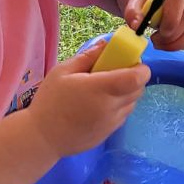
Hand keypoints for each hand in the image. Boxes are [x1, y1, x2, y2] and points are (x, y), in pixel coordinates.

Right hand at [28, 42, 149, 157]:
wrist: (42, 138)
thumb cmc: (49, 101)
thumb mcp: (62, 72)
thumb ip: (87, 57)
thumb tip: (106, 45)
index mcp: (99, 88)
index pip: (136, 78)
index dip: (141, 68)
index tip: (131, 62)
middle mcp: (111, 107)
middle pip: (139, 89)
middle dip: (134, 78)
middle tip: (117, 72)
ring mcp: (112, 122)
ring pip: (132, 102)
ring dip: (127, 92)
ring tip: (106, 89)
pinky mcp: (109, 133)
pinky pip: (123, 114)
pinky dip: (119, 106)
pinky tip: (100, 104)